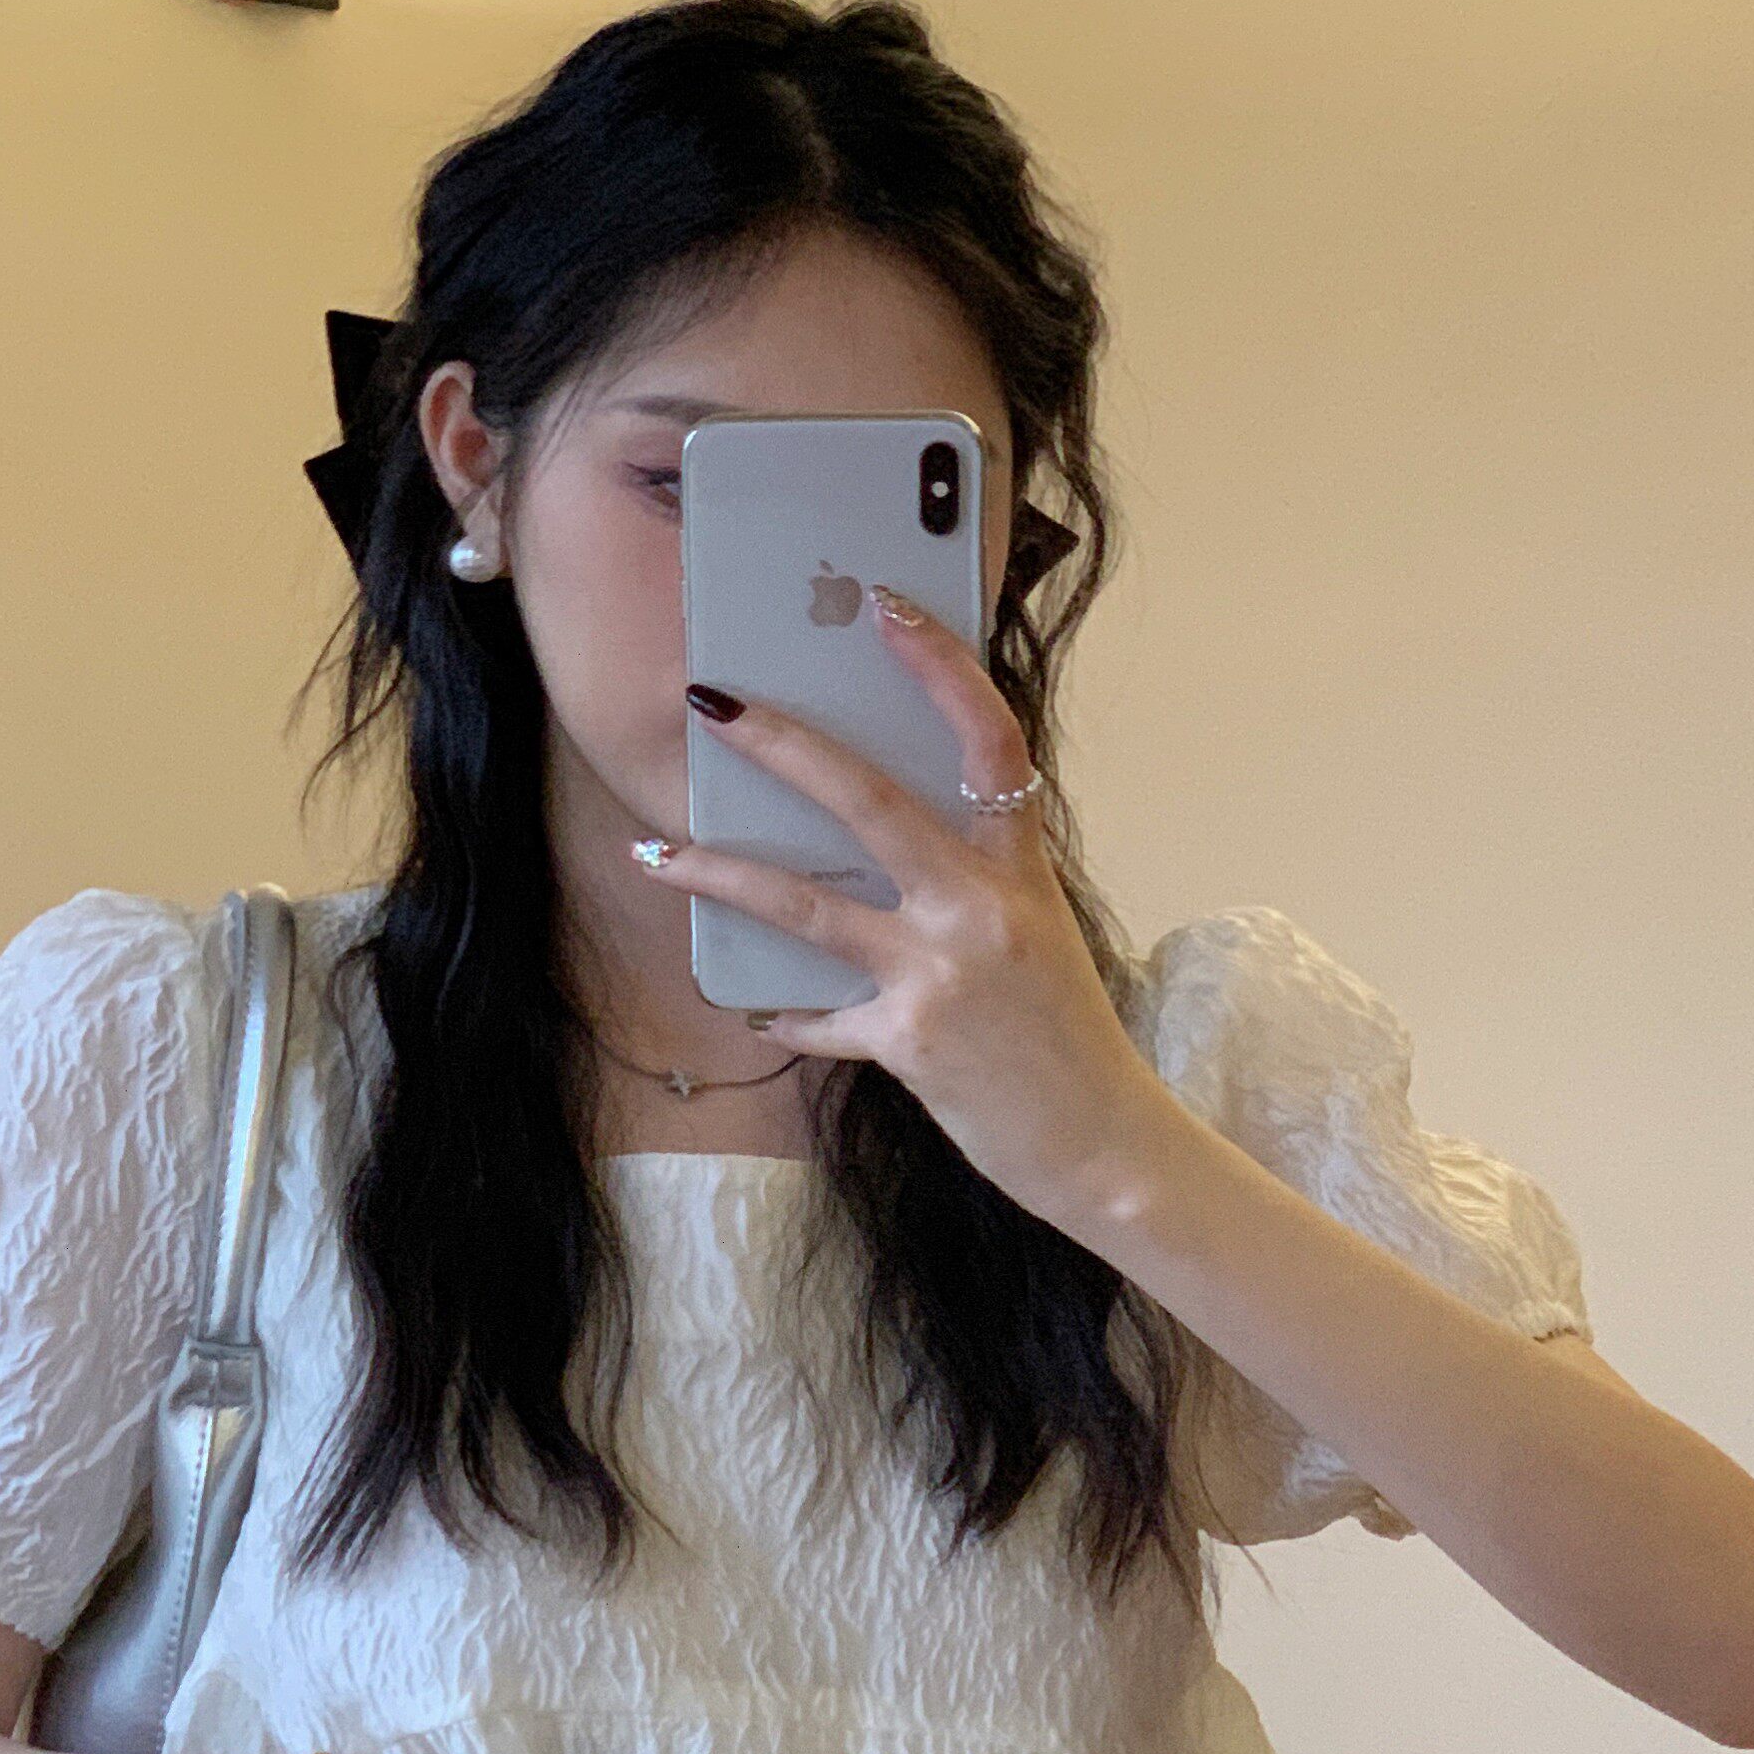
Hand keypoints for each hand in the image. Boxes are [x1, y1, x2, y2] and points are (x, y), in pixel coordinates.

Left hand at [636, 588, 1172, 1241]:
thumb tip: (881, 843)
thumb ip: (973, 884)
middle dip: (779, 744)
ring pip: (806, 906)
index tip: (885, 607)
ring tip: (652, 850)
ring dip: (716, 874)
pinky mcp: (908, 1041)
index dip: (937, 664)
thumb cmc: (1065, 1039)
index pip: (986, 736)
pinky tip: (753, 1007)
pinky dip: (783, 1013)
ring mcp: (941, 974)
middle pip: (866, 800)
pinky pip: (819, 1017)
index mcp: (1021, 867)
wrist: (1102, 1146)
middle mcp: (981, 907)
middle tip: (711, 703)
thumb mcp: (1036, 935)